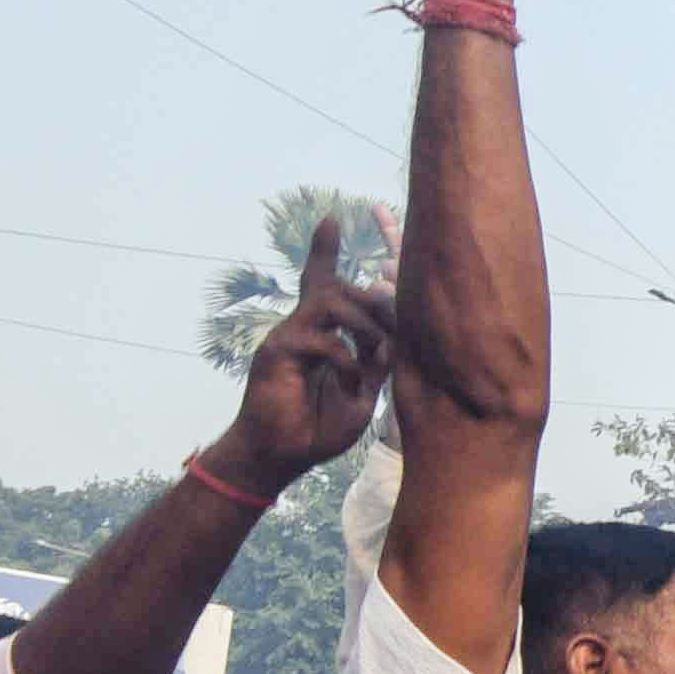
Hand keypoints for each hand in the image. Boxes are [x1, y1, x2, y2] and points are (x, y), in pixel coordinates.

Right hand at [204, 216, 390, 494]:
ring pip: (330, 302)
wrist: (282, 455)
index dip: (324, 251)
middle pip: (336, 287)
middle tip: (396, 329)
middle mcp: (302, 326)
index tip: (332, 218)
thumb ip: (374, 359)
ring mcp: (287, 336)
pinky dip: (345, 358)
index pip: (322, 282)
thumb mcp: (362, 391)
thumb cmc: (320, 425)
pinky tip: (352, 382)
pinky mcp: (278, 352)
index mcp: (321, 333)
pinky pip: (321, 339)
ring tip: (377, 351)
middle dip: (375, 299)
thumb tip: (392, 334)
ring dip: (364, 324)